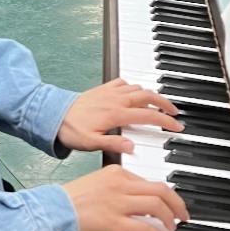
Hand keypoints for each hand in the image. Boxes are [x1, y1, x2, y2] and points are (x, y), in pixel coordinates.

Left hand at [57, 77, 181, 155]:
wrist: (53, 115)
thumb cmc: (71, 130)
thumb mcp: (90, 143)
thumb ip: (112, 145)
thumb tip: (132, 148)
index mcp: (116, 114)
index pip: (148, 116)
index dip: (165, 121)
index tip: (176, 126)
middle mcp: (115, 100)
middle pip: (148, 96)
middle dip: (165, 103)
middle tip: (175, 112)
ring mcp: (110, 92)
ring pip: (138, 88)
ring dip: (151, 95)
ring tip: (160, 103)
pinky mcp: (103, 89)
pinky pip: (123, 82)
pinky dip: (133, 86)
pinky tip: (135, 92)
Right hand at [63, 163, 189, 230]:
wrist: (53, 211)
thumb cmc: (73, 200)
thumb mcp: (99, 182)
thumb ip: (119, 186)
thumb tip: (140, 200)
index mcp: (116, 172)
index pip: (150, 180)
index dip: (166, 194)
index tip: (171, 203)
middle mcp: (120, 185)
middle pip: (160, 190)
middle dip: (177, 204)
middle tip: (182, 215)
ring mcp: (117, 204)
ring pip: (156, 206)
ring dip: (168, 218)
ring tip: (172, 227)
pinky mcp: (113, 223)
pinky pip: (143, 227)